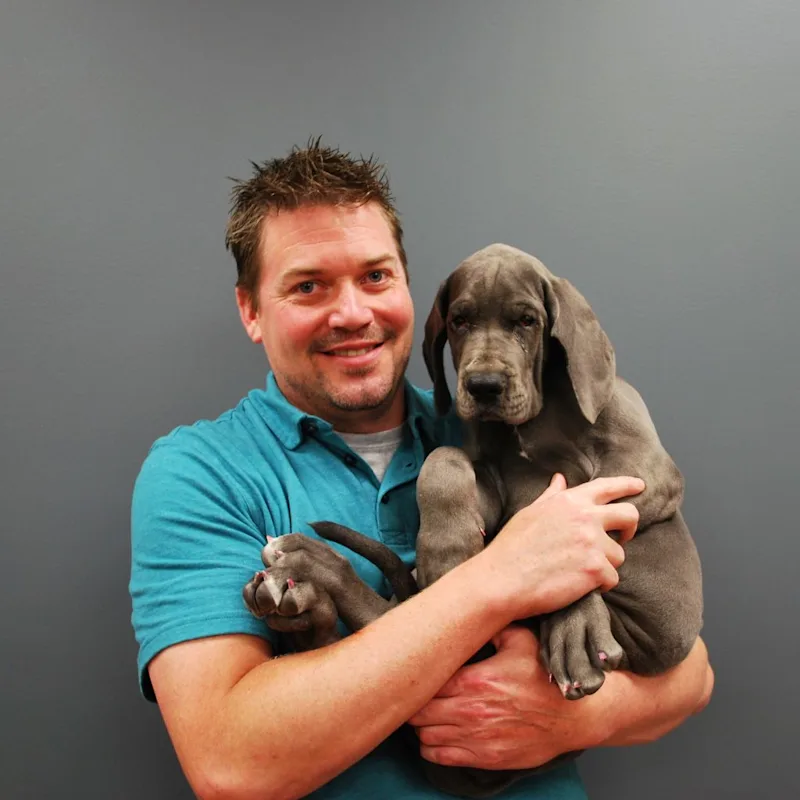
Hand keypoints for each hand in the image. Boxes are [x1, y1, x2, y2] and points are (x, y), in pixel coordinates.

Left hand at [409, 625, 601, 768]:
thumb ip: (492, 625)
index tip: (419, 672)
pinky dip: (432, 748)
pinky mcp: (486, 758)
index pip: (427, 683)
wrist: (575, 716)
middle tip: (418, 693)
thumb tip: (471, 612)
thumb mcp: (521, 639)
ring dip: (422, 725)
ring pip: (426, 736)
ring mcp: (477, 738)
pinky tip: (436, 736)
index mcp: (475, 680)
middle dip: (415, 703)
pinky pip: (442, 757)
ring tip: (427, 714)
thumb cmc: (546, 677)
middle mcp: (470, 712)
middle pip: (420, 712)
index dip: (419, 678)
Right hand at [478, 473, 643, 619]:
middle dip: (630, 528)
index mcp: (569, 501)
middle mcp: (585, 517)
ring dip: (604, 564)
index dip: (626, 485)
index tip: (640, 486)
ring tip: (579, 571)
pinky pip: (611, 578)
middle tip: (624, 538)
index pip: (606, 487)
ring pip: (619, 554)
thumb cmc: (512, 548)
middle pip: (629, 516)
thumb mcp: (530, 513)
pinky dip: (599, 585)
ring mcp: (593, 542)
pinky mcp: (596, 569)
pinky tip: (578, 585)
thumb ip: (551, 497)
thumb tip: (560, 480)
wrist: (502, 579)